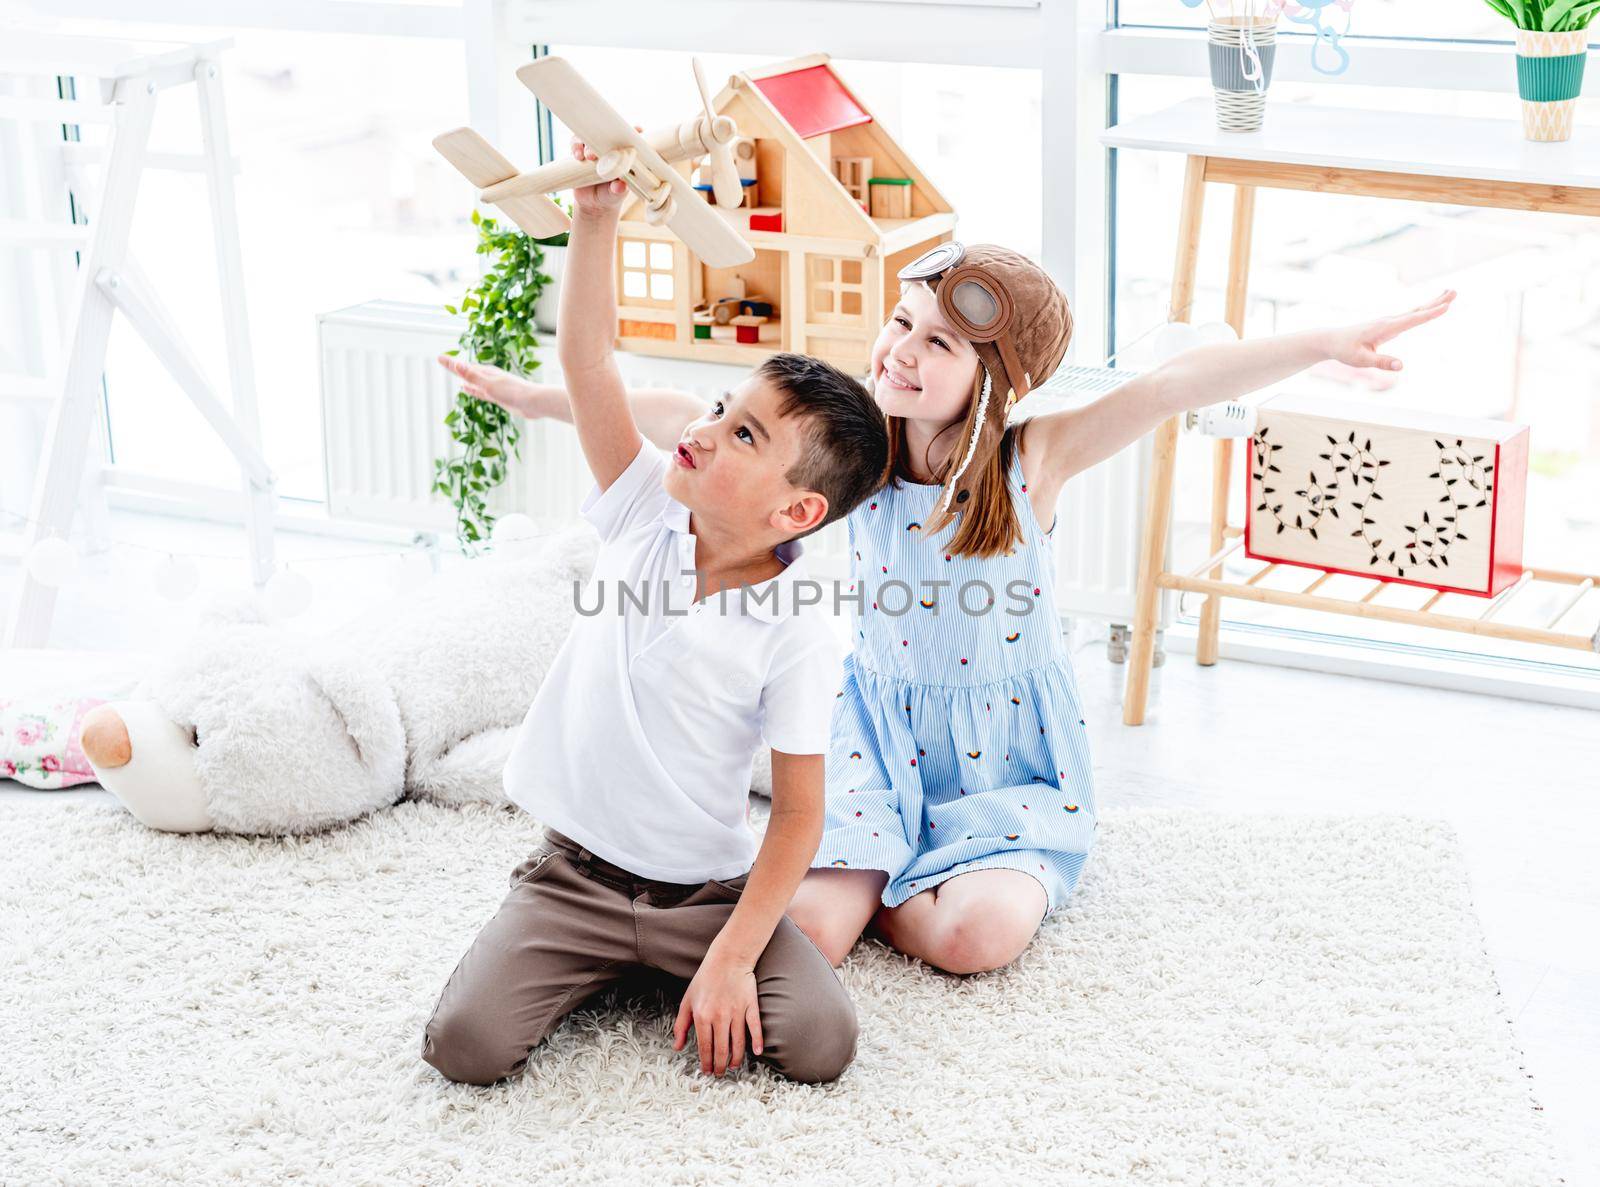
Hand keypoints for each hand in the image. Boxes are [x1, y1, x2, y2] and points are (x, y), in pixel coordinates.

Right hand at [436, 353, 540, 416]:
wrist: (533, 402)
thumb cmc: (513, 392)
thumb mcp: (489, 384)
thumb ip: (472, 375)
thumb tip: (457, 364)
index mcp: (486, 372)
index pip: (464, 367)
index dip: (451, 363)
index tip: (439, 357)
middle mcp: (489, 378)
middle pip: (468, 371)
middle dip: (456, 368)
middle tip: (444, 362)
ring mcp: (494, 387)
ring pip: (474, 382)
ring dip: (465, 379)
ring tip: (456, 377)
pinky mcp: (498, 397)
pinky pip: (480, 392)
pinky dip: (473, 390)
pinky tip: (468, 390)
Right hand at [570, 131, 636, 219]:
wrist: (594, 203)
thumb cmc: (611, 195)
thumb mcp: (617, 195)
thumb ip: (619, 190)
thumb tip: (620, 186)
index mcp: (623, 155)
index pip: (630, 139)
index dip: (633, 132)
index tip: (637, 130)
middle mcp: (609, 148)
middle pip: (608, 135)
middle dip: (604, 140)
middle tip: (600, 153)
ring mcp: (594, 149)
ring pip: (590, 138)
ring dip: (588, 144)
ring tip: (587, 156)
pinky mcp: (581, 152)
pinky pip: (576, 143)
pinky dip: (576, 147)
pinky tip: (577, 156)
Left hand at [672, 950, 762, 1076]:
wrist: (728, 958)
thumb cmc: (706, 979)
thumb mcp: (687, 1000)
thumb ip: (681, 1025)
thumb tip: (677, 1046)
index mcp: (702, 1016)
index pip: (705, 1047)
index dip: (706, 1063)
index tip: (707, 1071)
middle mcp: (719, 1017)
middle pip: (721, 1049)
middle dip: (720, 1066)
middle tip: (720, 1073)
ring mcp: (736, 1012)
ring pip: (738, 1043)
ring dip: (735, 1058)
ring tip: (733, 1066)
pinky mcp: (750, 1006)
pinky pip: (755, 1028)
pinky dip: (757, 1041)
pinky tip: (757, 1052)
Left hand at [1325, 289, 1455, 373]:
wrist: (1331, 341)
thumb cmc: (1345, 350)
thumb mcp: (1361, 360)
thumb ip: (1382, 362)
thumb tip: (1402, 366)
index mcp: (1384, 327)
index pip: (1412, 319)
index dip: (1430, 314)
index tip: (1446, 306)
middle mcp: (1389, 321)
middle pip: (1417, 310)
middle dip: (1437, 302)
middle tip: (1455, 292)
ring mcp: (1389, 322)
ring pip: (1415, 311)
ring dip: (1433, 303)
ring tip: (1449, 293)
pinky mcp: (1388, 325)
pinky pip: (1410, 316)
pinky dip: (1423, 310)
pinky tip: (1431, 307)